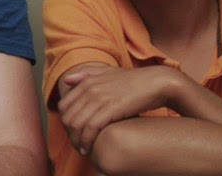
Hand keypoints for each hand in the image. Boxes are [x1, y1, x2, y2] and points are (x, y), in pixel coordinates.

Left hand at [56, 65, 185, 155]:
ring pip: (76, 124)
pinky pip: (90, 128)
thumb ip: (86, 75)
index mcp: (87, 81)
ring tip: (80, 149)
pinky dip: (86, 140)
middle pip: (67, 116)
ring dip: (76, 140)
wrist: (157, 83)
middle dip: (69, 133)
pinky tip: (87, 149)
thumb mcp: (108, 73)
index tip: (71, 132)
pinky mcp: (110, 109)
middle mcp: (90, 89)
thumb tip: (66, 80)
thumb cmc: (134, 80)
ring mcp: (99, 98)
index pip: (64, 105)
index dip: (65, 121)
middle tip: (75, 143)